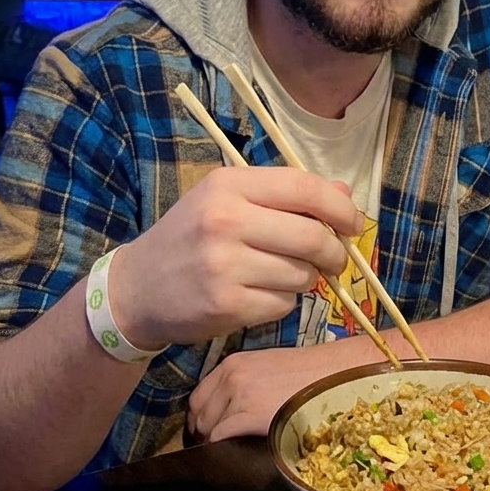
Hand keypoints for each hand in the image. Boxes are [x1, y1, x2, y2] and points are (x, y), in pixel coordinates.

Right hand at [110, 167, 361, 349]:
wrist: (136, 289)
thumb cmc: (190, 238)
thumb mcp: (229, 201)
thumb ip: (285, 196)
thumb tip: (345, 195)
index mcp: (228, 185)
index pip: (303, 188)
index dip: (340, 207)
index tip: (353, 223)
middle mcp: (225, 220)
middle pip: (311, 236)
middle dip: (334, 252)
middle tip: (335, 261)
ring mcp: (224, 265)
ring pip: (302, 274)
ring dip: (304, 279)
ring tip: (279, 274)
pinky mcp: (225, 305)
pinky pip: (283, 304)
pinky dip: (281, 302)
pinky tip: (257, 294)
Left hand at [187, 341, 371, 441]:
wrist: (332, 376)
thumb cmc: (307, 374)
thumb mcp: (268, 368)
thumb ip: (243, 382)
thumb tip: (227, 409)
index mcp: (234, 363)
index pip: (199, 395)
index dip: (200, 417)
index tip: (205, 431)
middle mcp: (232, 376)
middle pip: (200, 414)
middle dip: (204, 433)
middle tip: (215, 447)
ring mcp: (239, 395)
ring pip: (209, 428)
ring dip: (215, 442)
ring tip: (230, 451)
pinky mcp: (250, 414)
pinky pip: (220, 437)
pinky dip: (222, 447)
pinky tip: (236, 451)